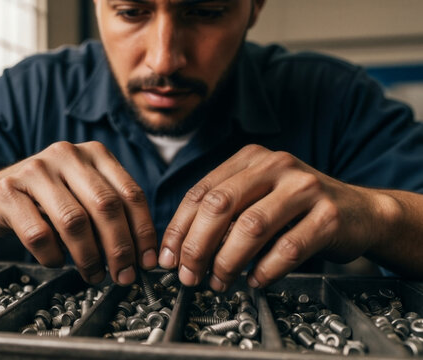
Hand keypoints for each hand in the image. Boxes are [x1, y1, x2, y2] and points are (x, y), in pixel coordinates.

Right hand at [0, 141, 157, 284]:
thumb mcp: (84, 194)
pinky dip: (52, 256)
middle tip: (123, 276)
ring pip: (74, 221)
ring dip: (88, 257)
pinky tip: (57, 261)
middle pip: (105, 206)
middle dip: (119, 248)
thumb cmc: (47, 200)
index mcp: (94, 153)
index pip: (130, 193)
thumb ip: (111, 212)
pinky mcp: (8, 191)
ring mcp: (35, 170)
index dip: (143, 232)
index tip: (146, 261)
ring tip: (93, 275)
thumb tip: (140, 254)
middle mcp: (67, 154)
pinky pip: (38, 234)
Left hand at [158, 144, 395, 289]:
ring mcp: (305, 188)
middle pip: (220, 206)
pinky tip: (255, 281)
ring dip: (227, 262)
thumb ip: (224, 213)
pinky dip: (265, 271)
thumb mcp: (258, 196)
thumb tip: (181, 250)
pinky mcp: (329, 216)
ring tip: (219, 282)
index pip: (201, 192)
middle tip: (189, 275)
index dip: (179, 228)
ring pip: (251, 227)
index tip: (169, 258)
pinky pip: (287, 249)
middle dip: (197, 246)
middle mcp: (276, 165)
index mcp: (251, 158)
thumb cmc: (298, 209)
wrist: (362, 212)